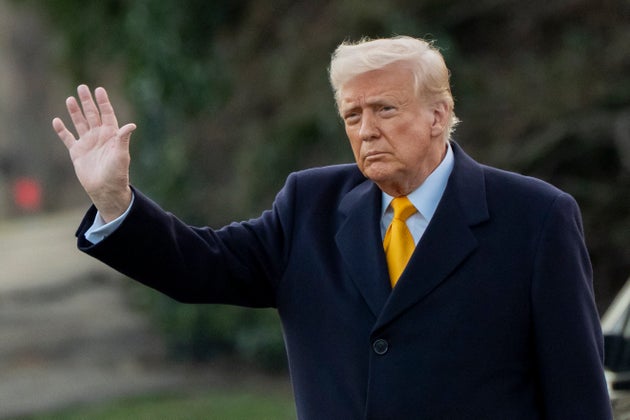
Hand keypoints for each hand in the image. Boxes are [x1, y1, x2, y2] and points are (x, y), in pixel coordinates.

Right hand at [53, 85, 135, 221]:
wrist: (105, 189)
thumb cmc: (117, 173)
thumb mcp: (121, 155)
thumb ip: (123, 139)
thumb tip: (131, 125)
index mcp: (111, 135)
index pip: (107, 114)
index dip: (103, 102)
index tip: (99, 89)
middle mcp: (99, 137)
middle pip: (92, 115)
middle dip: (87, 102)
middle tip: (82, 87)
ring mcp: (87, 144)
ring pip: (80, 123)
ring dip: (75, 112)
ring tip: (70, 99)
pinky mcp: (77, 153)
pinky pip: (68, 138)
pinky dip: (62, 130)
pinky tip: (56, 120)